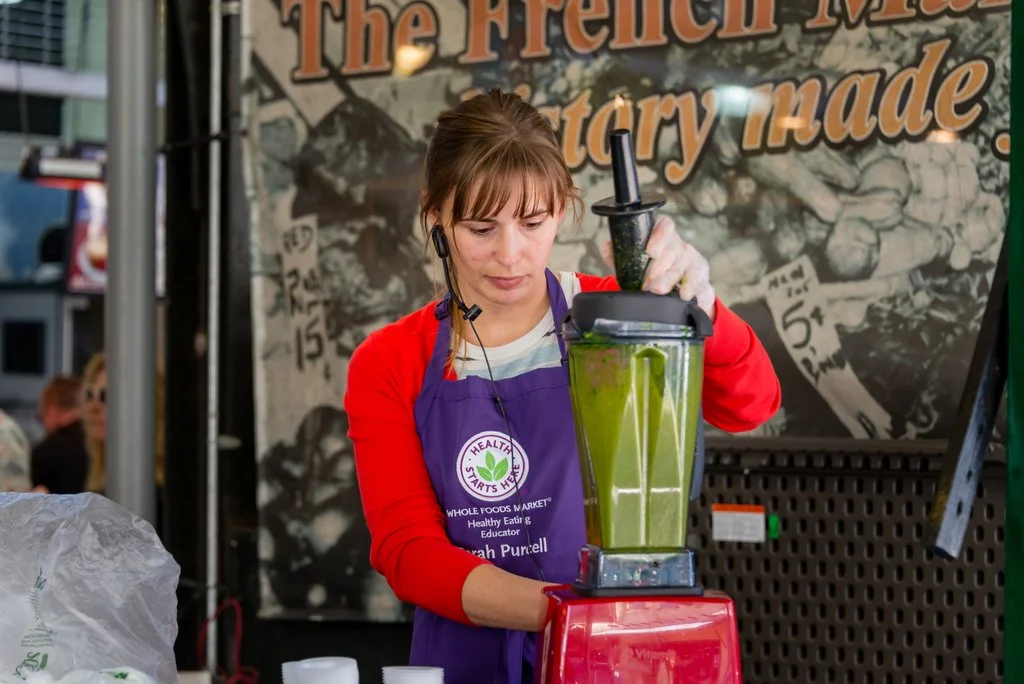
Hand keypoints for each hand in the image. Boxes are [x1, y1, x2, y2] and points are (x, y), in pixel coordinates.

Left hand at [600, 215, 716, 320]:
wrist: (680, 289)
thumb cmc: (653, 271)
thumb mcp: (635, 263)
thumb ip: (619, 256)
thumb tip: (606, 246)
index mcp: (662, 235)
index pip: (665, 225)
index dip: (658, 236)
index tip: (650, 251)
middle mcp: (678, 244)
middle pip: (672, 250)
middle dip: (658, 267)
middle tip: (647, 282)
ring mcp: (691, 258)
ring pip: (682, 265)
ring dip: (669, 279)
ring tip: (657, 290)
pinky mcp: (700, 274)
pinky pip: (698, 278)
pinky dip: (690, 286)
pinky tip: (684, 294)